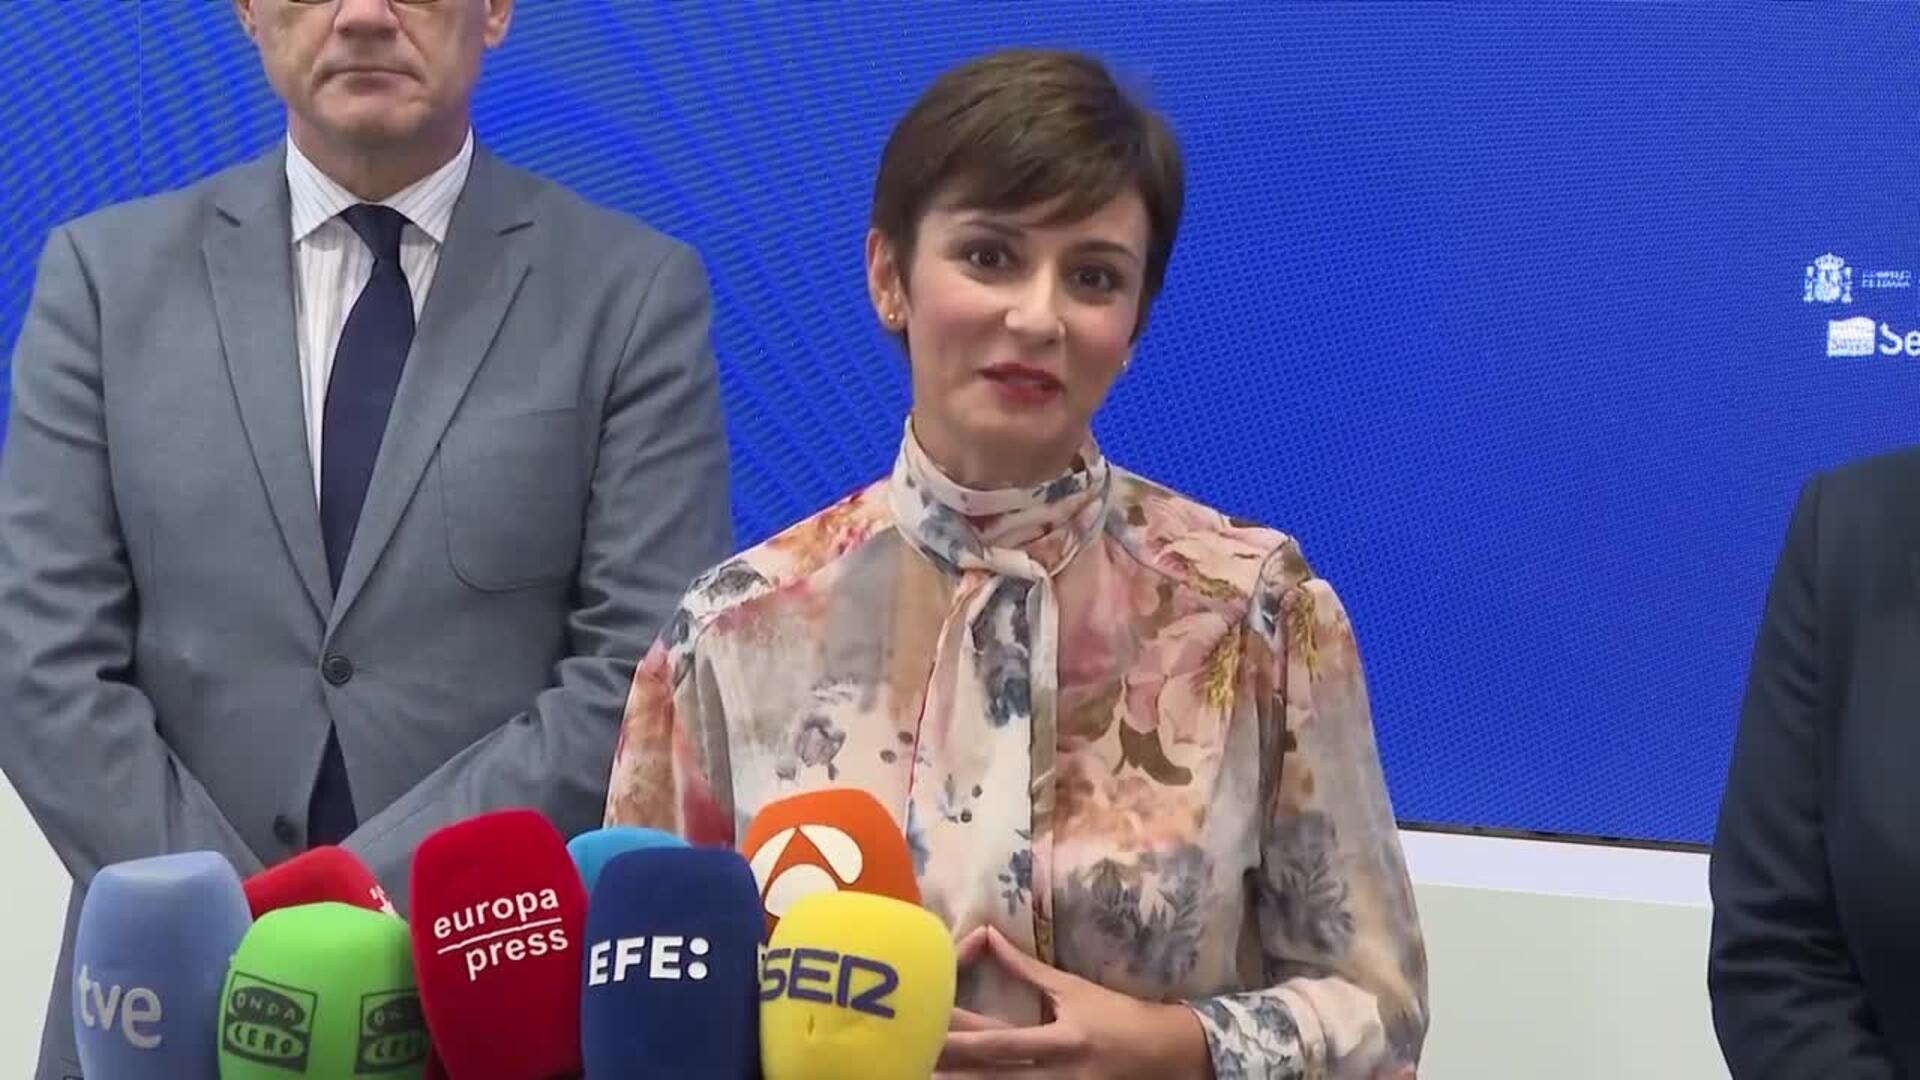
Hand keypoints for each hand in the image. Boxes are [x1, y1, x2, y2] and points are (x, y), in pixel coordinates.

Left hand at [935, 926, 1210, 1079]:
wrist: (1167, 1055)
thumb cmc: (1115, 1016)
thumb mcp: (1072, 989)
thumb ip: (1025, 968)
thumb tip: (987, 936)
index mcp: (1060, 1040)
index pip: (999, 1042)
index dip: (961, 1039)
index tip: (927, 1031)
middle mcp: (1057, 1075)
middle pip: (993, 1078)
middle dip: (951, 1071)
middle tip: (912, 1061)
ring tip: (927, 1075)